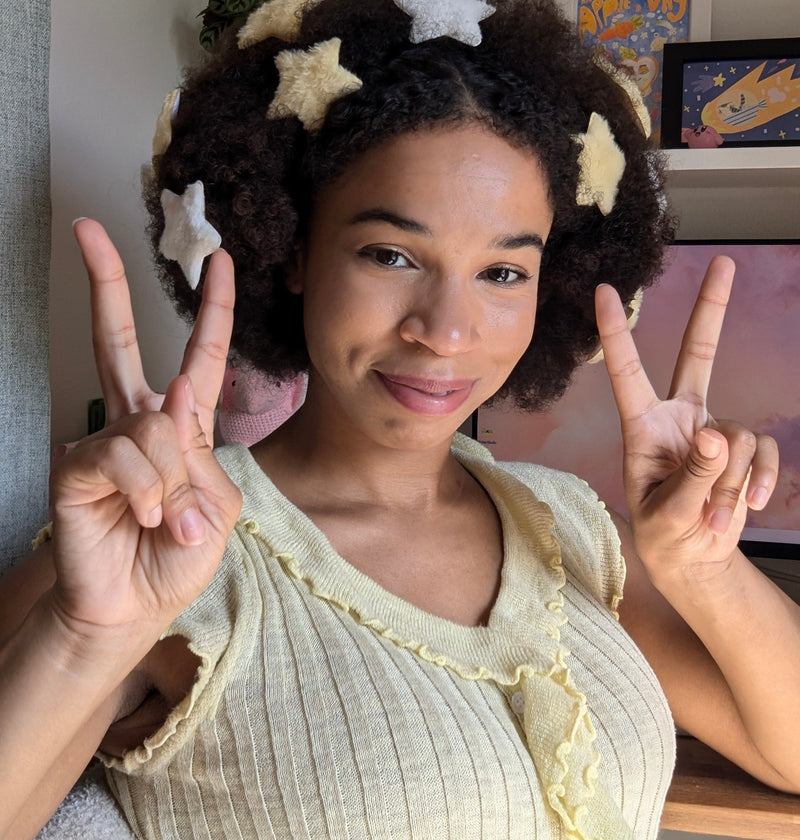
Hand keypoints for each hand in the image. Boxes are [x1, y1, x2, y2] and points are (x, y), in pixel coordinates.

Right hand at [46, 220, 241, 634]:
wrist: (136, 606)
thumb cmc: (176, 557)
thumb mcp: (215, 508)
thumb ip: (198, 455)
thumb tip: (170, 395)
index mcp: (181, 426)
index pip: (199, 358)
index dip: (212, 310)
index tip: (219, 261)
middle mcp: (138, 422)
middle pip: (123, 340)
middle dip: (107, 282)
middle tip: (86, 229)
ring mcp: (104, 438)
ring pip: (153, 424)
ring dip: (172, 482)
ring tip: (162, 519)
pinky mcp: (76, 462)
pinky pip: (125, 455)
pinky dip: (146, 492)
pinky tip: (138, 516)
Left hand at [596, 256, 778, 577]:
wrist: (693, 558)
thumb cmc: (663, 534)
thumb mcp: (668, 513)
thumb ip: (693, 476)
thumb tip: (718, 434)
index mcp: (642, 429)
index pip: (626, 373)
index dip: (616, 332)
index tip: (604, 291)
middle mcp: (678, 418)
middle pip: (698, 354)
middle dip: (712, 309)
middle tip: (723, 262)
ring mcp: (714, 431)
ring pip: (739, 433)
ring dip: (731, 481)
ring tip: (713, 514)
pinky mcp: (742, 449)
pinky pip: (763, 451)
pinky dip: (759, 481)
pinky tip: (746, 507)